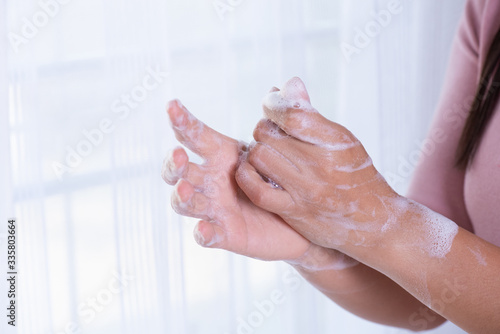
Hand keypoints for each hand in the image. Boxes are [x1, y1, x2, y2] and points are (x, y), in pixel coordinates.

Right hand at [163, 99, 354, 267]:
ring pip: (186, 202)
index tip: (173, 105)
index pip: (196, 136)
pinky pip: (207, 235)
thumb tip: (285, 84)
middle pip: (179, 170)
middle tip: (180, 155)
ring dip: (181, 195)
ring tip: (186, 188)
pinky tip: (205, 230)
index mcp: (222, 155)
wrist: (299, 219)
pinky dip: (203, 232)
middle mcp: (210, 180)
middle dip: (174, 162)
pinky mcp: (224, 233)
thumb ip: (283, 120)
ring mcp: (213, 208)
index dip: (182, 121)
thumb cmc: (284, 179)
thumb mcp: (284, 149)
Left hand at [235, 78, 402, 250]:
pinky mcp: (294, 212)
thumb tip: (287, 84)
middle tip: (270, 135)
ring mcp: (306, 190)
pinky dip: (247, 176)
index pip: (290, 113)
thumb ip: (311, 114)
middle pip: (268, 133)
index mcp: (334, 140)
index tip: (271, 104)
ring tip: (265, 154)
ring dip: (254, 152)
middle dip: (264, 129)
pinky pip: (257, 190)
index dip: (272, 104)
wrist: (374, 221)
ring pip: (259, 157)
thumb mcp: (342, 140)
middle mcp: (320, 164)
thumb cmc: (355, 175)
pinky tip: (251, 171)